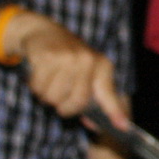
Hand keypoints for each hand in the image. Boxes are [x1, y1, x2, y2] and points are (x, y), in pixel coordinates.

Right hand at [7, 10, 127, 130]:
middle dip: (64, 106)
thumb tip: (94, 124)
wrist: (44, 32)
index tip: (123, 127)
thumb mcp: (86, 72)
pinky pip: (38, 87)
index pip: (108, 93)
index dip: (114, 112)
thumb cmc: (67, 59)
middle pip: (76, 102)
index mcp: (102, 66)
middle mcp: (88, 60)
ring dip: (46, 94)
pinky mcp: (48, 56)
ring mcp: (68, 57)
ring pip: (54, 97)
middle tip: (60, 94)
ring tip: (49, 79)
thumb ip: (93, 98)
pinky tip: (40, 72)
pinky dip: (35, 85)